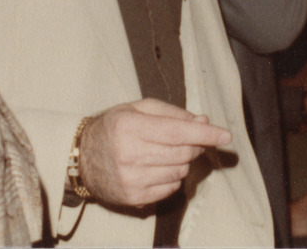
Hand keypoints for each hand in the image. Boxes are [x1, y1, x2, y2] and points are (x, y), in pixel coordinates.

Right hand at [77, 98, 231, 206]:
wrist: (80, 158)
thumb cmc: (113, 127)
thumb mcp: (138, 109)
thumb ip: (172, 113)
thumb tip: (203, 122)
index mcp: (130, 126)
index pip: (178, 132)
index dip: (206, 133)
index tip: (226, 135)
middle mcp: (130, 154)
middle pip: (183, 152)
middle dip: (194, 144)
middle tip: (190, 137)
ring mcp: (131, 179)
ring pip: (180, 171)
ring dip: (183, 161)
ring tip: (166, 152)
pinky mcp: (133, 197)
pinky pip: (171, 188)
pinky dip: (173, 177)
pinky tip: (158, 167)